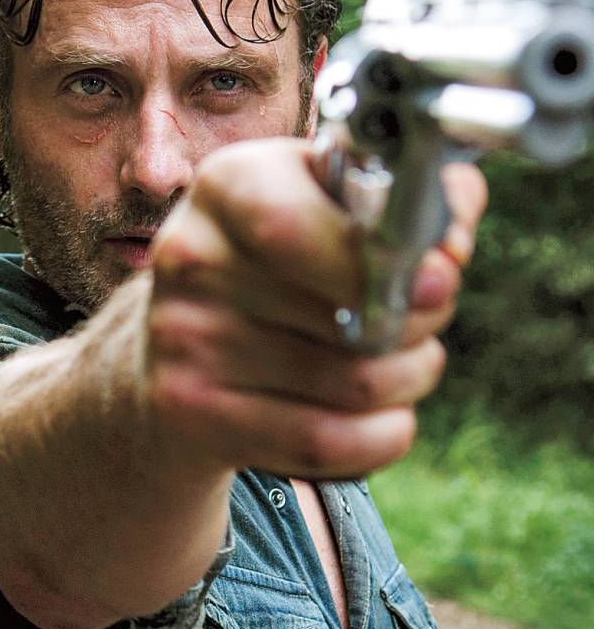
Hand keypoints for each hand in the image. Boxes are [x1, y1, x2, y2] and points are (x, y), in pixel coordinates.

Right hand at [147, 139, 485, 479]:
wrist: (176, 342)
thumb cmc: (282, 261)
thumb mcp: (331, 202)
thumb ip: (410, 198)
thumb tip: (452, 242)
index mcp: (229, 184)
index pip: (297, 227)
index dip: (384, 258)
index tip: (442, 278)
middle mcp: (193, 258)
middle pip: (349, 316)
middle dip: (419, 324)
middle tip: (421, 319)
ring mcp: (185, 341)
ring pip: (354, 385)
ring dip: (409, 379)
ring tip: (402, 363)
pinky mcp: (193, 413)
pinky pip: (326, 444)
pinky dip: (382, 436)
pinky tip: (385, 416)